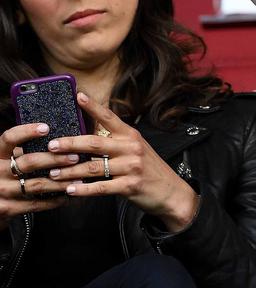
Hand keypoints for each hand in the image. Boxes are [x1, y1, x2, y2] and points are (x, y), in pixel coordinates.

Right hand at [0, 123, 73, 226]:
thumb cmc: (3, 176)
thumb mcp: (6, 160)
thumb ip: (21, 151)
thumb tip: (57, 140)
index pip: (9, 138)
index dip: (26, 132)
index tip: (46, 128)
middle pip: (29, 162)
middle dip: (55, 159)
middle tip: (75, 157)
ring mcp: (0, 191)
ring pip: (37, 184)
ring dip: (60, 181)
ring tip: (78, 178)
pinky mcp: (6, 208)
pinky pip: (36, 203)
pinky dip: (54, 200)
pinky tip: (67, 195)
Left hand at [48, 93, 198, 232]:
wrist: (171, 191)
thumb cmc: (149, 169)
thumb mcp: (136, 149)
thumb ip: (115, 143)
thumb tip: (85, 138)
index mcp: (130, 135)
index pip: (109, 117)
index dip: (93, 106)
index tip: (78, 95)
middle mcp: (131, 148)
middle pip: (95, 143)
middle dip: (70, 144)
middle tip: (52, 146)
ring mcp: (131, 166)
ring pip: (94, 167)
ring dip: (70, 171)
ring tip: (53, 174)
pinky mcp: (130, 185)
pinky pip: (101, 187)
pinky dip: (83, 189)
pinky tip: (70, 190)